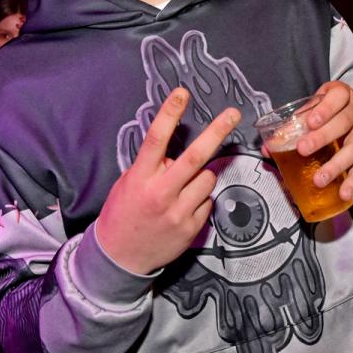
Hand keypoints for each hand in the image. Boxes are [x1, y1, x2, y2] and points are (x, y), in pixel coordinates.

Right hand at [95, 87, 239, 274]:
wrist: (120, 258)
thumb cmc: (122, 214)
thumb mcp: (128, 184)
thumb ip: (152, 167)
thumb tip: (176, 154)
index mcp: (140, 178)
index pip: (156, 140)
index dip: (169, 114)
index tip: (182, 94)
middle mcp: (161, 193)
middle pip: (195, 157)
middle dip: (216, 131)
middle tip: (233, 114)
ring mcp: (178, 212)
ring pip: (207, 179)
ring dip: (201, 176)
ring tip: (182, 188)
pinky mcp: (191, 228)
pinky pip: (207, 201)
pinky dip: (199, 199)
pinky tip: (182, 208)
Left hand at [294, 81, 352, 201]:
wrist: (350, 111)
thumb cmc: (327, 109)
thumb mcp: (312, 109)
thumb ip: (292, 125)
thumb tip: (268, 147)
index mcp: (343, 94)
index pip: (337, 97)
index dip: (325, 109)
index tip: (310, 123)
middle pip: (344, 123)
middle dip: (323, 137)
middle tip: (303, 150)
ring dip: (336, 165)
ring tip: (319, 179)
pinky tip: (344, 192)